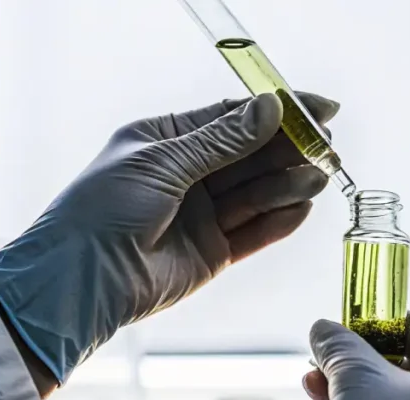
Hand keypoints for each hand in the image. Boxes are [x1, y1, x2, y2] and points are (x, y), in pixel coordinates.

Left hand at [0, 92, 339, 382]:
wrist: (81, 281)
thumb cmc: (103, 210)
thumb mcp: (164, 162)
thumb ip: (223, 140)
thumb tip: (271, 108)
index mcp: (166, 140)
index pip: (232, 117)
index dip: (278, 111)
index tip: (319, 108)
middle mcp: (186, 175)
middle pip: (251, 156)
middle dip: (291, 150)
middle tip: (328, 146)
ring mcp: (201, 215)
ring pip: (257, 193)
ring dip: (290, 184)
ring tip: (320, 177)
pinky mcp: (213, 252)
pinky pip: (254, 231)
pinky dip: (279, 220)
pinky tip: (303, 208)